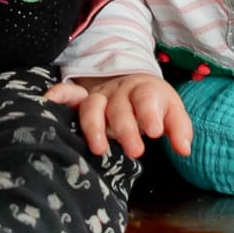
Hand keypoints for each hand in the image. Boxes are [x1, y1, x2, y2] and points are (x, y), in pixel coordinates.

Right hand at [46, 72, 193, 162]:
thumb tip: (184, 149)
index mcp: (144, 91)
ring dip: (94, 126)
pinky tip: (48, 102)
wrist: (130, 81)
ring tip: (99, 149)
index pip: (147, 98)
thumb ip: (179, 129)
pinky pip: (67, 95)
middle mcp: (119, 92)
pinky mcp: (81, 99)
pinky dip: (58, 96)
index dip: (150, 113)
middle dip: (126, 129)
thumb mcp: (172, 111)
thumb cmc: (153, 103)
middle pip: (120, 108)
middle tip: (136, 151)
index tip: (156, 132)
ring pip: (92, 106)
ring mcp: (99, 95)